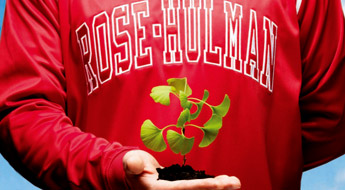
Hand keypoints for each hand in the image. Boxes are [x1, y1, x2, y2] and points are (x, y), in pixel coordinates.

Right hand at [123, 150, 240, 189]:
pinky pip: (200, 188)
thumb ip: (133, 164)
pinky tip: (226, 181)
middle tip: (233, 183)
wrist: (137, 172)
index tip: (215, 184)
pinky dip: (213, 184)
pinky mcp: (183, 189)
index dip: (199, 188)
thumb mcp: (130, 162)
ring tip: (235, 182)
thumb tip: (135, 164)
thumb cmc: (132, 165)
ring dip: (219, 188)